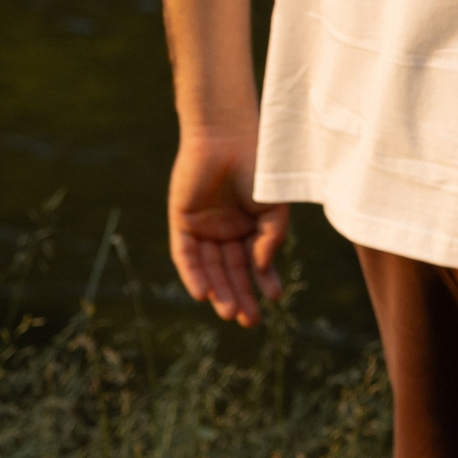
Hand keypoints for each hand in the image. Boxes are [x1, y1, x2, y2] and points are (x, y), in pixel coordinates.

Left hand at [168, 129, 288, 327]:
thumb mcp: (274, 207)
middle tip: (250, 321)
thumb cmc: (259, 167)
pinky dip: (194, 275)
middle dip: (241, 295)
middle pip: (232, 271)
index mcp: (251, 225)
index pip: (256, 261)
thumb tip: (261, 268)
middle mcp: (226, 230)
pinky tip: (203, 294)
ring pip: (211, 268)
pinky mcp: (182, 223)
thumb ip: (271, 238)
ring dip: (220, 291)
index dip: (264, 281)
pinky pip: (186, 256)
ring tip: (231, 313)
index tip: (275, 299)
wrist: (228, 137)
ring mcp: (204, 228)